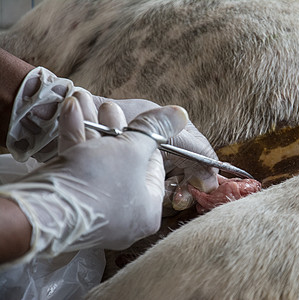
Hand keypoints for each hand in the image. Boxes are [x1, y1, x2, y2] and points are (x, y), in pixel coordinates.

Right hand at [7, 67, 218, 205]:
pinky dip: (75, 140)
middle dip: (112, 127)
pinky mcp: (70, 203)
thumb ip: (156, 129)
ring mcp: (95, 211)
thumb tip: (180, 114)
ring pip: (97, 161)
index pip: (153, 167)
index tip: (135, 118)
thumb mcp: (133, 149)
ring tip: (82, 98)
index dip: (144, 138)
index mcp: (148, 209)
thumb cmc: (100, 181)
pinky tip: (70, 110)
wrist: (41, 211)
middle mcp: (124, 215)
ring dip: (90, 126)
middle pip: (123, 162)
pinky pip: (78, 168)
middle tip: (107, 107)